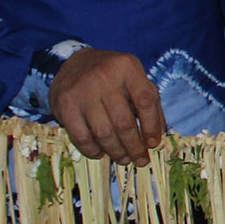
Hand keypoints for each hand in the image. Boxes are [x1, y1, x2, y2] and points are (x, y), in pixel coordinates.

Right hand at [49, 48, 165, 164]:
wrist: (72, 64)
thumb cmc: (110, 75)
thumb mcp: (134, 78)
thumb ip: (150, 102)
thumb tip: (159, 134)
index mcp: (127, 67)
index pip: (145, 101)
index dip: (152, 126)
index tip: (154, 143)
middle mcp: (104, 76)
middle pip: (124, 122)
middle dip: (135, 147)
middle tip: (140, 160)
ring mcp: (83, 91)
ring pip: (104, 133)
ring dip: (116, 152)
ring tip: (124, 158)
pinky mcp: (65, 105)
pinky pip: (82, 137)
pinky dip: (93, 150)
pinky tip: (101, 152)